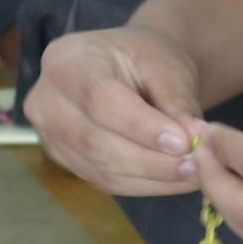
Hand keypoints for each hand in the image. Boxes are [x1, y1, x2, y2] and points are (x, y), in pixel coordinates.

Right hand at [25, 26, 209, 197]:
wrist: (128, 67)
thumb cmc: (147, 59)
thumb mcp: (167, 67)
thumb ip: (177, 102)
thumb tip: (193, 140)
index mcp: (66, 60)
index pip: (99, 99)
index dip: (141, 126)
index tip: (183, 143)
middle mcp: (46, 99)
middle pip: (95, 140)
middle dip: (150, 159)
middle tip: (196, 166)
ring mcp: (49, 134)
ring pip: (100, 167)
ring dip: (151, 177)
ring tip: (193, 174)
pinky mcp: (64, 159)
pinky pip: (103, 180)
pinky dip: (143, 184)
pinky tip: (174, 180)